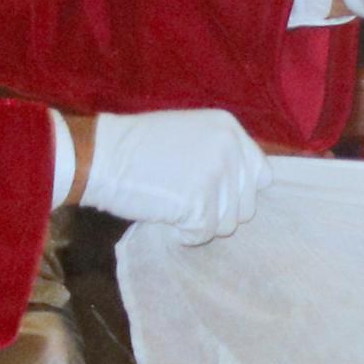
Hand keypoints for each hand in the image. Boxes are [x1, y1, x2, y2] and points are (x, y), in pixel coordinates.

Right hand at [76, 108, 269, 241]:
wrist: (101, 155)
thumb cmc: (138, 147)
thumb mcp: (191, 135)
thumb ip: (223, 155)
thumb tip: (246, 190)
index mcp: (229, 129)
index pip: (262, 175)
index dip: (240, 193)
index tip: (216, 197)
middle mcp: (229, 150)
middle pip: (246, 205)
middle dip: (219, 211)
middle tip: (187, 202)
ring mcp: (216, 177)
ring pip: (228, 224)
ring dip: (202, 223)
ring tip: (174, 206)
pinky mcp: (199, 203)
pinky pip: (204, 234)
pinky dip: (185, 234)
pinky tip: (166, 216)